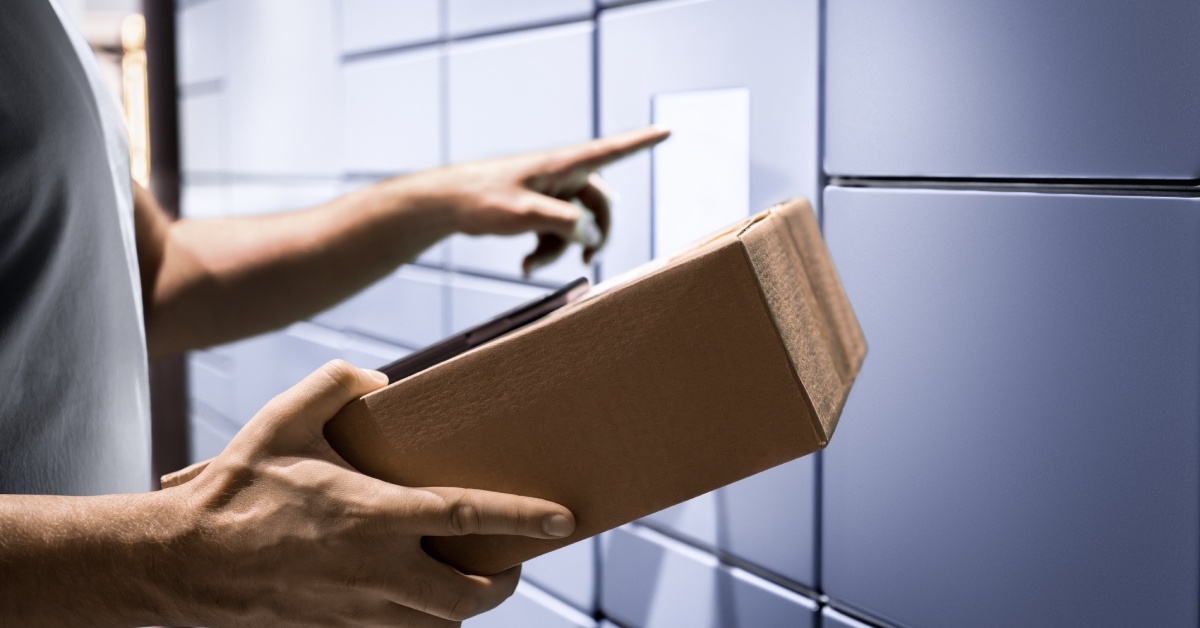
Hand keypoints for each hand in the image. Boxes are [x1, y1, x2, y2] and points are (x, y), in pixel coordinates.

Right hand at [164, 360, 575, 626]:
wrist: (182, 563)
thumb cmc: (235, 489)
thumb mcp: (283, 418)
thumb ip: (335, 384)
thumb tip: (378, 379)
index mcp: (371, 515)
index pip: (467, 518)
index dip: (523, 519)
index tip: (563, 520)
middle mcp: (374, 570)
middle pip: (467, 598)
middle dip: (504, 583)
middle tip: (514, 560)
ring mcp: (358, 607)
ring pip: (438, 624)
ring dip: (465, 605)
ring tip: (472, 575)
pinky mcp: (339, 627)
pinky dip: (424, 616)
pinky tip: (419, 589)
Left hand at [408, 126, 669, 275]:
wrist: (446, 204)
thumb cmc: (481, 199)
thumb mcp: (522, 213)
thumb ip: (562, 222)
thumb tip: (590, 232)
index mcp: (562, 165)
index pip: (610, 151)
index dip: (641, 143)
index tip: (667, 130)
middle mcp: (561, 176)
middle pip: (600, 203)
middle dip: (596, 232)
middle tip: (589, 257)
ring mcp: (550, 192)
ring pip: (577, 223)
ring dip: (562, 248)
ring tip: (533, 266)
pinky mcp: (537, 207)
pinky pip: (557, 231)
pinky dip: (547, 250)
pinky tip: (526, 265)